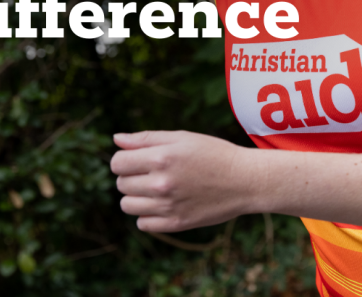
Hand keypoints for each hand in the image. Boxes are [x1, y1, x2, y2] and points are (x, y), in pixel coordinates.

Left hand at [110, 130, 256, 232]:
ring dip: (136, 197)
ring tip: (156, 189)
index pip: (117, 162)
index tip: (137, 160)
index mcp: (161, 158)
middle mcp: (161, 183)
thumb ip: (146, 139)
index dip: (124, 159)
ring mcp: (168, 206)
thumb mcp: (182, 138)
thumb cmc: (214, 154)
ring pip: (127, 205)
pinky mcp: (176, 224)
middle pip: (121, 184)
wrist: (245, 180)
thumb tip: (116, 140)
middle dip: (131, 177)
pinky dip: (147, 215)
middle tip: (153, 173)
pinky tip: (163, 204)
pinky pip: (142, 224)